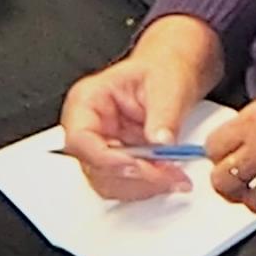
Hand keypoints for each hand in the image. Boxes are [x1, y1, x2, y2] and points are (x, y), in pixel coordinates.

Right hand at [59, 17, 225, 199]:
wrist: (175, 72)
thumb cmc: (163, 69)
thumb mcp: (167, 84)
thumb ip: (164, 113)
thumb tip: (161, 142)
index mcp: (87, 101)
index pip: (80, 139)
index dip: (105, 159)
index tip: (135, 166)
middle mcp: (89, 127)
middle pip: (94, 167)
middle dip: (132, 176)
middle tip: (168, 174)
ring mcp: (103, 146)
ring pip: (109, 182)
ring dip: (142, 185)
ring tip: (175, 177)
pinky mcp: (120, 160)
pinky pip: (126, 183)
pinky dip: (148, 185)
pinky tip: (170, 177)